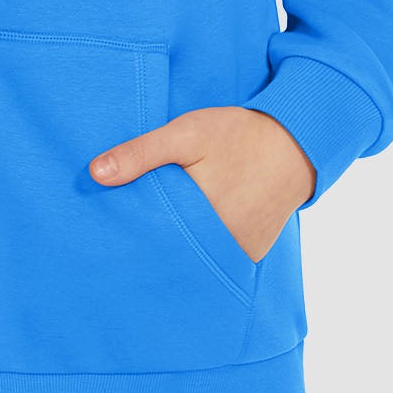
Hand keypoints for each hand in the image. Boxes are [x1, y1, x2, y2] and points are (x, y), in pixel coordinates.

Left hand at [88, 106, 316, 263]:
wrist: (296, 143)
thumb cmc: (238, 135)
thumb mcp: (186, 133)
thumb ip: (141, 154)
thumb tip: (96, 174)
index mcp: (202, 220)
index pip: (153, 239)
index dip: (130, 236)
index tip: (108, 232)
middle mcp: (224, 246)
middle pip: (174, 253)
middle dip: (151, 245)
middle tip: (121, 240)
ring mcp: (240, 254)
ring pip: (196, 258)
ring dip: (177, 248)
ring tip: (152, 237)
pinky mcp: (252, 253)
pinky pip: (218, 257)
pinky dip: (202, 248)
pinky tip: (186, 234)